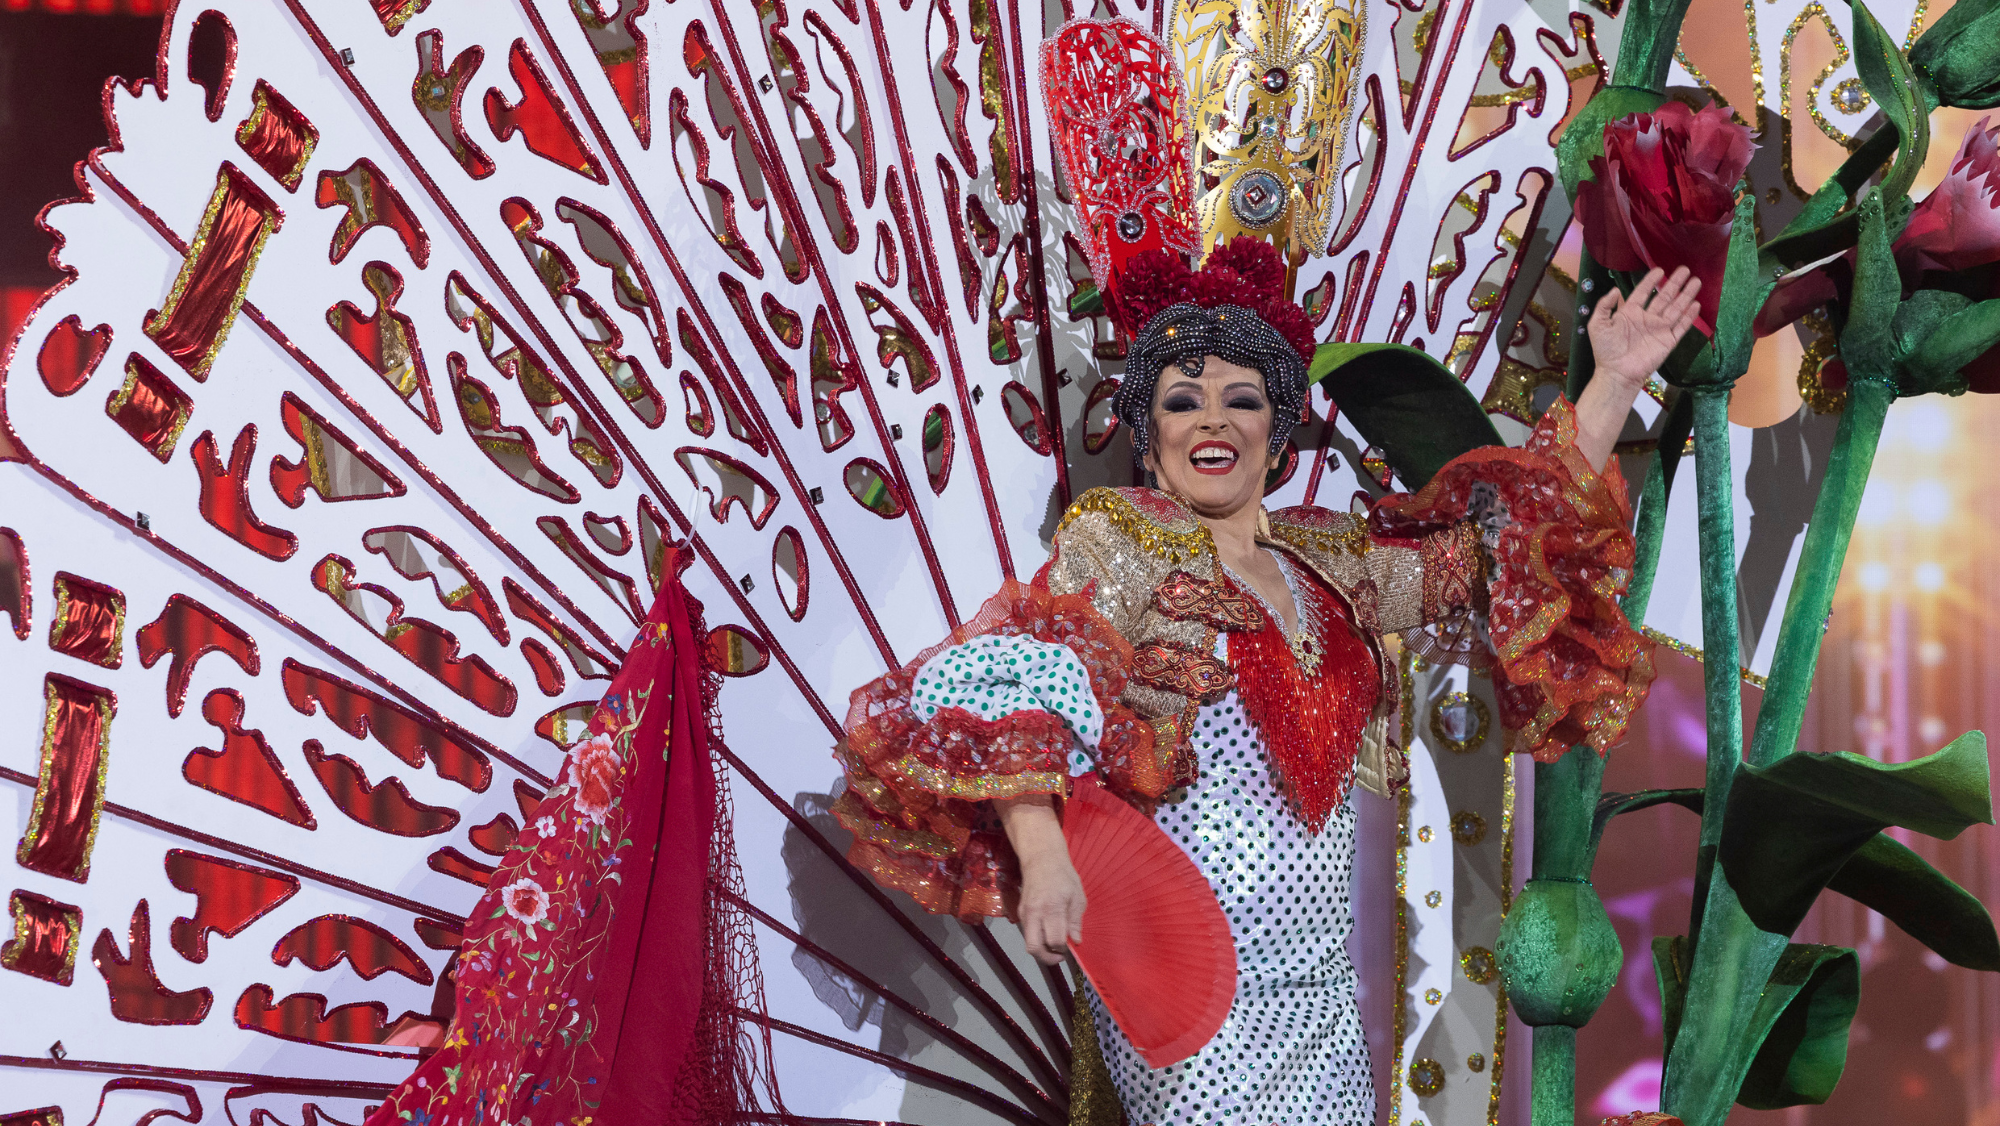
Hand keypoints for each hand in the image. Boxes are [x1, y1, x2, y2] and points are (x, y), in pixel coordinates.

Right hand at [1016, 850, 1087, 965]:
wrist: (1041, 858)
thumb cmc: (1064, 876)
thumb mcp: (1077, 896)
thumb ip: (1075, 921)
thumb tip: (1075, 942)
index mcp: (1052, 908)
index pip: (1055, 941)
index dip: (1064, 949)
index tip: (1071, 946)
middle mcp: (1035, 914)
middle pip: (1035, 948)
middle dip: (1047, 958)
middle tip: (1059, 956)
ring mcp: (1024, 913)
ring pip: (1029, 943)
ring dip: (1041, 950)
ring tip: (1054, 947)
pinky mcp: (1020, 912)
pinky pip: (1027, 933)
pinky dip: (1037, 938)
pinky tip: (1047, 933)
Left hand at [1587, 266, 1700, 384]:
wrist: (1617, 373)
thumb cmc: (1605, 350)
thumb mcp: (1598, 325)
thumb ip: (1604, 306)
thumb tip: (1614, 289)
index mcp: (1630, 313)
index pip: (1643, 292)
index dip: (1651, 281)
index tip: (1660, 269)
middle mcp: (1647, 318)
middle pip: (1664, 297)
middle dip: (1675, 283)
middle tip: (1685, 270)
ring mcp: (1659, 329)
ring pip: (1675, 308)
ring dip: (1686, 295)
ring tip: (1696, 281)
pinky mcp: (1668, 341)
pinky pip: (1680, 326)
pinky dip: (1688, 316)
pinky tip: (1696, 305)